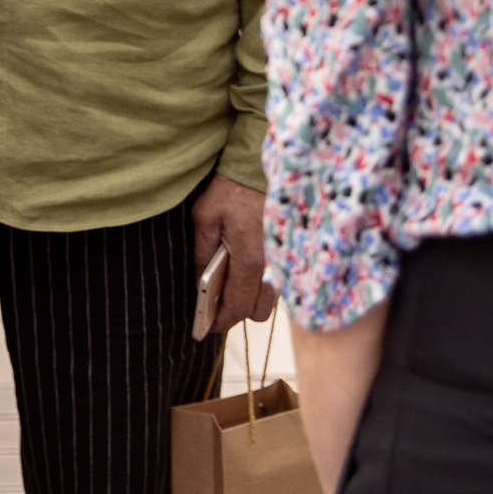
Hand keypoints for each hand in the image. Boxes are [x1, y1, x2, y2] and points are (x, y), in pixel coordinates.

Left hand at [188, 175, 276, 337]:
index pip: (236, 308)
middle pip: (257, 312)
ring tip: (232, 282)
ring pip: (270, 301)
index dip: (219, 322)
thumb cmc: (233, 188)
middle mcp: (272, 268)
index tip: (206, 326)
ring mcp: (285, 262)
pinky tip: (248, 267)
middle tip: (218, 299)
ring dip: (252, 299)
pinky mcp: (290, 254)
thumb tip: (201, 282)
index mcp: (249, 261)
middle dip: (237, 311)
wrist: (264, 166)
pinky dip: (263, 284)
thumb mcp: (205, 216)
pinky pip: (278, 284)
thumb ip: (203, 252)